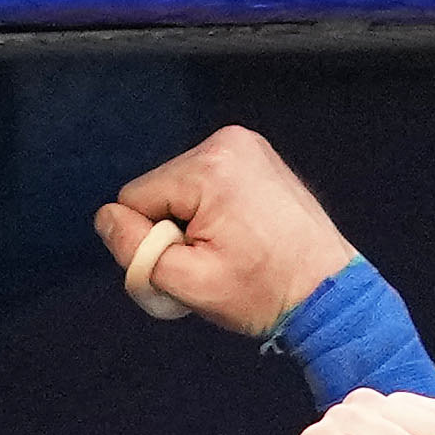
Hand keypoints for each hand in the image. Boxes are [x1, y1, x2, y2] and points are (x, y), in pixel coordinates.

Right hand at [96, 124, 360, 336]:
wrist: (329, 292)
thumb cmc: (265, 292)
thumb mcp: (190, 283)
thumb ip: (137, 251)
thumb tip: (105, 218)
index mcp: (208, 167)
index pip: (135, 199)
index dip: (152, 241)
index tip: (192, 265)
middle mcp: (226, 142)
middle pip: (160, 190)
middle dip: (175, 228)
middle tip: (215, 263)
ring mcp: (246, 145)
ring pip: (182, 188)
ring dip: (195, 221)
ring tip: (233, 250)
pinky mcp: (258, 156)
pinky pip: (210, 183)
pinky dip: (216, 210)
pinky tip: (243, 235)